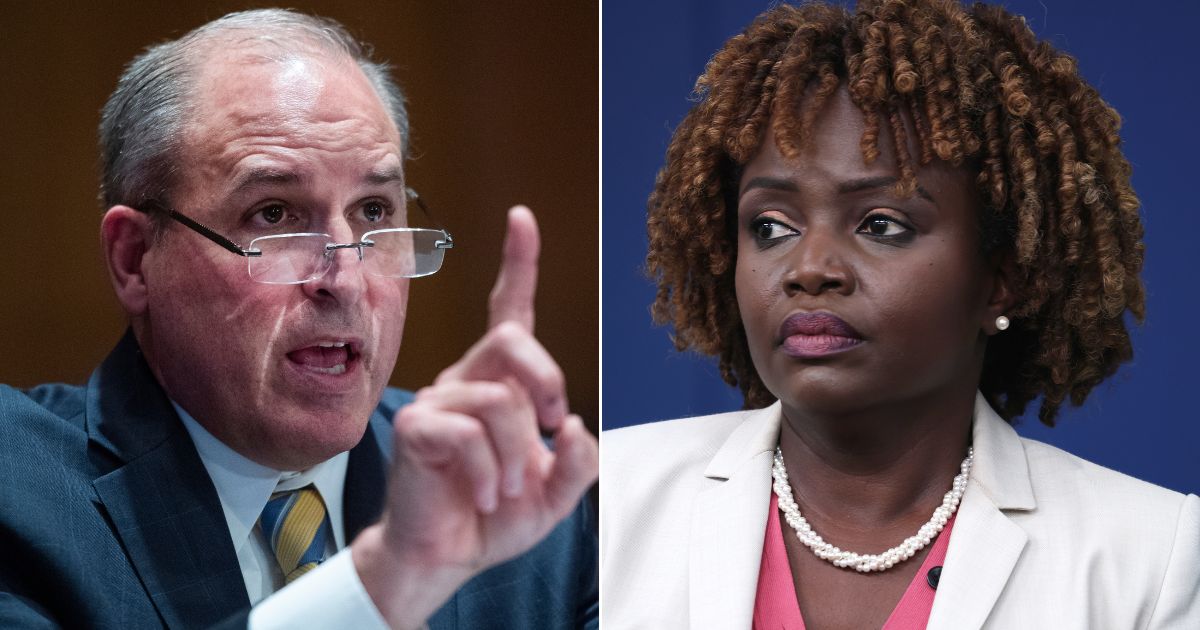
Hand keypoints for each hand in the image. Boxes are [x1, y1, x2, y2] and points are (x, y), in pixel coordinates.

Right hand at [353, 206, 598, 628]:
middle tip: (550, 425)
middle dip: (546, 381)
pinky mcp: (416, 429)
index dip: (518, 263)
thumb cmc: (495, 514)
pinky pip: (466, 434)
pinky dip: (489, 472)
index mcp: (502, 383)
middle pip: (512, 340)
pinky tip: (485, 493)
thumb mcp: (558, 491)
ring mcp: (437, 401)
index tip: (522, 217)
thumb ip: (580, 460)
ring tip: (508, 487)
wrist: (447, 555)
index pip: (509, 311)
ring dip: (518, 455)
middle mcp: (467, 380)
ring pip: (499, 401)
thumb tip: (573, 426)